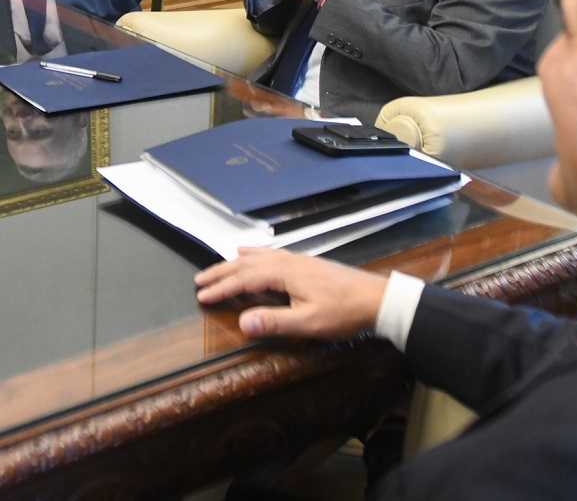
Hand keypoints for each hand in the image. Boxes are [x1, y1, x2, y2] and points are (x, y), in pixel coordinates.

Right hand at [193, 248, 389, 340]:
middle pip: (246, 263)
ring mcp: (297, 260)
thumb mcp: (309, 323)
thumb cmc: (344, 313)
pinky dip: (254, 253)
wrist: (377, 299)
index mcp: (285, 273)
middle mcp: (288, 261)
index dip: (221, 288)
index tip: (201, 295)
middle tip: (199, 280)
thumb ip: (275, 322)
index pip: (244, 279)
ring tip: (218, 267)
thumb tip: (243, 323)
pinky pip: (271, 254)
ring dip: (235, 263)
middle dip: (221, 272)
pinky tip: (252, 252)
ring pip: (258, 257)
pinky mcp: (306, 263)